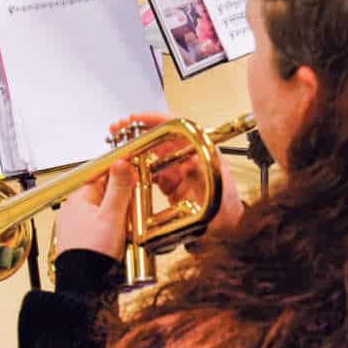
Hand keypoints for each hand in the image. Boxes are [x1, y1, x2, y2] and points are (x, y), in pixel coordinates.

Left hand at [53, 159, 137, 260]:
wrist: (83, 286)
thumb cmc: (93, 254)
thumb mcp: (112, 216)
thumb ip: (119, 188)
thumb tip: (122, 162)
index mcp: (78, 198)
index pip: (104, 175)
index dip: (122, 176)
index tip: (137, 178)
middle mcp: (73, 208)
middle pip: (105, 194)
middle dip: (122, 201)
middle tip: (132, 213)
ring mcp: (74, 224)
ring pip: (103, 211)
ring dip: (118, 216)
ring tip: (126, 230)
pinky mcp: (79, 239)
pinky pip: (98, 226)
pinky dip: (110, 229)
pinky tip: (117, 239)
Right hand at [108, 113, 246, 238]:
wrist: (227, 228)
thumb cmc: (227, 208)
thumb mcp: (214, 191)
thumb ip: (200, 178)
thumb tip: (187, 164)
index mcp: (201, 152)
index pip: (176, 128)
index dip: (155, 120)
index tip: (137, 118)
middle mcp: (188, 158)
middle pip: (161, 138)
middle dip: (139, 132)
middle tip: (120, 128)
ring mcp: (179, 171)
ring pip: (154, 155)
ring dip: (136, 150)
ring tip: (120, 147)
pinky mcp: (172, 185)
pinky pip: (152, 174)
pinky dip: (139, 172)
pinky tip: (128, 171)